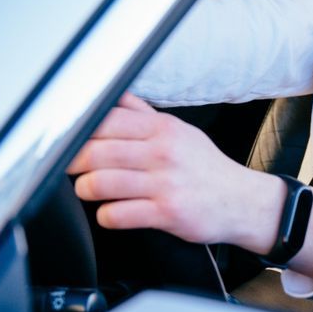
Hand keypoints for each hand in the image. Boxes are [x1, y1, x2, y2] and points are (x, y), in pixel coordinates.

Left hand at [68, 93, 283, 250]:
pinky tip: (109, 212)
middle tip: (72, 169)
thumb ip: (144, 115)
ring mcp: (165, 183)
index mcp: (162, 129)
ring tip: (87, 190)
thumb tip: (115, 95)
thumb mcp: (181, 132)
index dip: (80, 132)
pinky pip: (118, 215)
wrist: (241, 201)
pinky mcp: (167, 212)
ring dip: (85, 189)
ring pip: (102, 183)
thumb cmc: (205, 167)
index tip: (70, 142)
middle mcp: (163, 152)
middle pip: (98, 152)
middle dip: (74, 163)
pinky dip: (105, 216)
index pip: (107, 121)